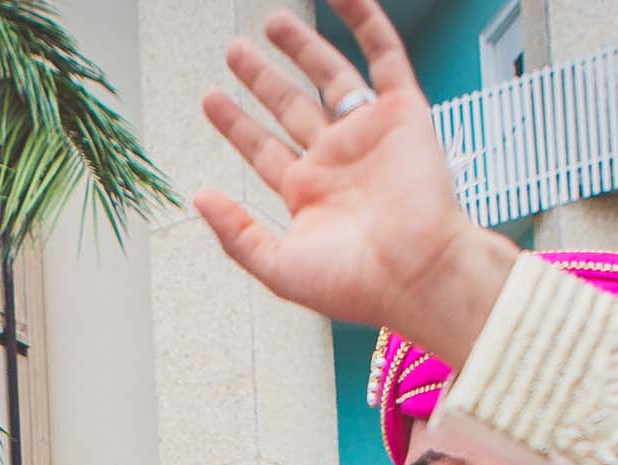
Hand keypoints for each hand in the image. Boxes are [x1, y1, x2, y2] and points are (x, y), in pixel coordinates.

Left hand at [195, 5, 518, 369]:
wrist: (418, 274)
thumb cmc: (355, 284)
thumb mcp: (279, 266)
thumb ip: (236, 233)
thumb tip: (199, 197)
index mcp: (308, 194)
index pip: (263, 148)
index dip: (236, 123)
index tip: (210, 98)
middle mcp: (337, 160)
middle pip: (290, 107)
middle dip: (261, 79)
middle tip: (235, 52)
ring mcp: (368, 133)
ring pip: (329, 77)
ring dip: (302, 48)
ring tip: (272, 22)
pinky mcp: (403, 112)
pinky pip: (385, 56)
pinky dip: (366, 22)